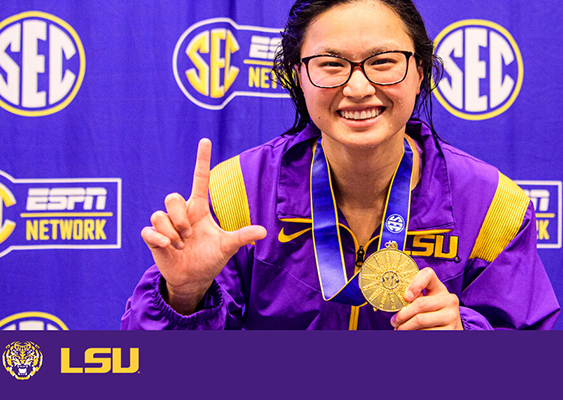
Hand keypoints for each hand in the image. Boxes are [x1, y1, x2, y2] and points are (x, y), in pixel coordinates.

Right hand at [141, 139, 266, 314]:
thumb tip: (264, 231)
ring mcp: (166, 225)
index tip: (205, 140)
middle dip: (180, 218)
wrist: (193, 279)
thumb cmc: (209, 258)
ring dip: (172, 233)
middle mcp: (181, 214)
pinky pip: (148, 230)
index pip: (199, 179)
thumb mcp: (227, 247)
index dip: (202, 160)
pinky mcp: (154, 238)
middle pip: (172, 198)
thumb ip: (242, 237)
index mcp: (198, 209)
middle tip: (189, 235)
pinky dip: (158, 238)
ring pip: (159, 215)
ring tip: (181, 247)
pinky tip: (167, 247)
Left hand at [390, 267, 462, 329]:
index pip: (427, 274)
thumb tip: (397, 302)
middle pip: (420, 303)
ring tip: (400, 329)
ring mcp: (452, 316)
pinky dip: (414, 334)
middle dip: (403, 314)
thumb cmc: (433, 312)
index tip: (405, 297)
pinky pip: (426, 333)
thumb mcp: (427, 301)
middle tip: (394, 321)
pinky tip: (411, 334)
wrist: (452, 329)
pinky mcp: (451, 331)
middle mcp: (449, 300)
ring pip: (420, 320)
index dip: (415, 284)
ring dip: (406, 327)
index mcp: (440, 288)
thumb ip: (415, 297)